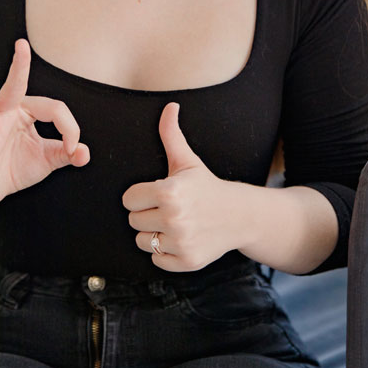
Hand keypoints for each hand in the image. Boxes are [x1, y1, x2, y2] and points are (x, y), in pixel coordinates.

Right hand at [0, 39, 88, 210]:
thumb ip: (67, 154)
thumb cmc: (16, 167)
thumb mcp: (47, 160)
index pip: (53, 109)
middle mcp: (5, 114)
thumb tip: (85, 153)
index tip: (73, 149)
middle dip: (19, 65)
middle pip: (14, 86)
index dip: (70, 128)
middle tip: (22, 43)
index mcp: (25, 112)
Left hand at [122, 103, 236, 271]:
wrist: (239, 215)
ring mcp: (181, 242)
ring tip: (173, 223)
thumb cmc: (206, 186)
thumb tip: (170, 106)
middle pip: (133, 220)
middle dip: (146, 213)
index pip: (128, 199)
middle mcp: (174, 218)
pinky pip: (156, 259)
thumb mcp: (187, 161)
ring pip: (142, 241)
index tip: (157, 193)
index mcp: (169, 192)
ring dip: (154, 233)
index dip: (141, 195)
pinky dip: (165, 252)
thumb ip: (171, 134)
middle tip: (167, 208)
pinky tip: (181, 238)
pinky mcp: (187, 261)